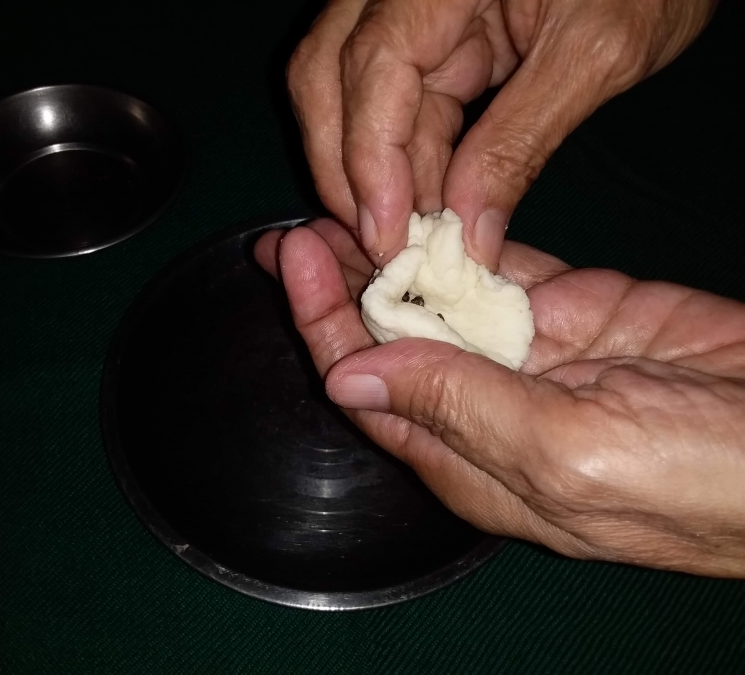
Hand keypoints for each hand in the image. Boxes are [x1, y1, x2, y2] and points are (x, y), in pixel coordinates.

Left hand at [255, 223, 744, 576]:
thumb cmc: (690, 479)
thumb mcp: (562, 452)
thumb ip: (456, 410)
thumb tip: (348, 379)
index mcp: (466, 457)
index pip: (367, 388)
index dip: (323, 324)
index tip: (294, 258)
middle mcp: (482, 407)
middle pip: (389, 341)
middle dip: (339, 287)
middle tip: (297, 228)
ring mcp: (526, 355)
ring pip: (436, 301)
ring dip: (389, 259)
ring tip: (343, 207)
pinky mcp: (570, 312)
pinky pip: (499, 271)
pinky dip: (460, 242)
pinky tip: (420, 213)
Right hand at [287, 0, 715, 266]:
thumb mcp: (596, 54)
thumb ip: (519, 144)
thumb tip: (466, 237)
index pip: (372, 69)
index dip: (370, 162)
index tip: (388, 239)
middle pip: (325, 81)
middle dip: (346, 173)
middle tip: (384, 248)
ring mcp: (408, 9)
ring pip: (348, 98)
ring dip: (375, 175)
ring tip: (414, 238)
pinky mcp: (429, 35)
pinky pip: (394, 103)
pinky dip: (407, 160)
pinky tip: (432, 204)